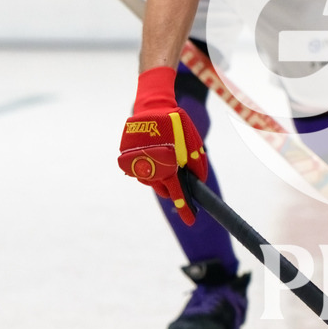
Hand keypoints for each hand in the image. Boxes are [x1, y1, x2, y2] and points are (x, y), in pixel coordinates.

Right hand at [118, 67, 207, 225]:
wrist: (151, 107)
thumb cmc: (175, 124)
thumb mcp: (192, 141)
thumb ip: (197, 161)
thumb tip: (199, 180)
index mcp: (167, 164)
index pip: (176, 192)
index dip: (184, 206)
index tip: (191, 221)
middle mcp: (150, 168)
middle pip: (163, 190)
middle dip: (172, 189)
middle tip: (179, 178)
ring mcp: (137, 165)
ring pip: (152, 182)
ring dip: (162, 177)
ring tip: (167, 159)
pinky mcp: (128, 161)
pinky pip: (143, 172)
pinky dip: (152, 169)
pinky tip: (156, 156)